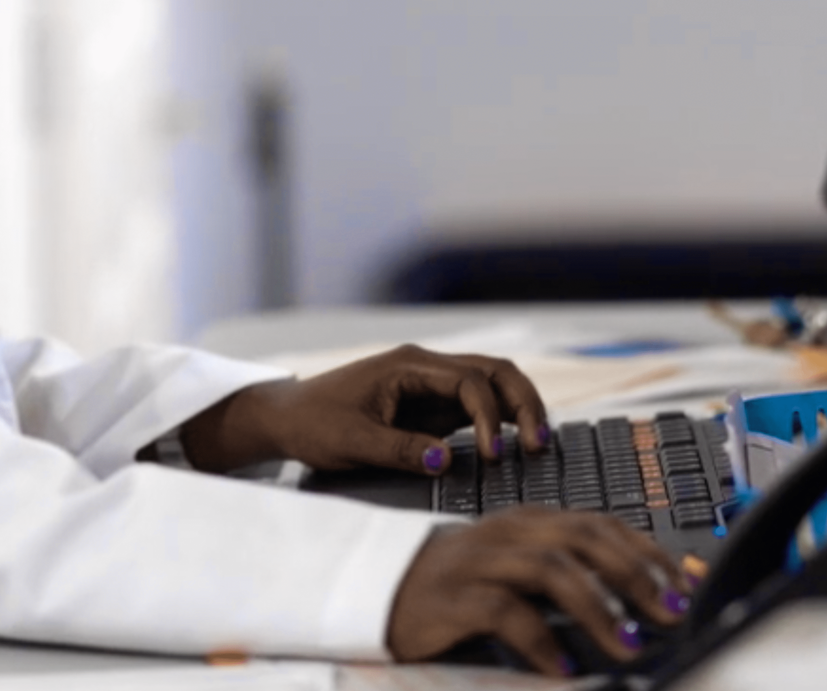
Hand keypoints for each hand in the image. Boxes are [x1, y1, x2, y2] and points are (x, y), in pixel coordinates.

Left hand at [175, 344, 547, 474]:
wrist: (288, 418)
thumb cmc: (314, 423)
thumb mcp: (352, 442)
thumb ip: (399, 449)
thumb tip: (445, 460)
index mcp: (409, 365)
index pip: (469, 380)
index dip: (488, 417)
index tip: (494, 457)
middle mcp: (426, 368)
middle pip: (494, 370)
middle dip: (523, 402)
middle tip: (538, 444)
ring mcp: (432, 385)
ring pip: (493, 384)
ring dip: (518, 409)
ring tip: (536, 446)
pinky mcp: (433, 407)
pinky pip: (478, 407)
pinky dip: (502, 421)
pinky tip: (516, 446)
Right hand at [386, 508, 691, 672]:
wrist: (376, 585)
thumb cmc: (456, 585)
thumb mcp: (514, 570)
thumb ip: (567, 574)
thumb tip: (640, 600)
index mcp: (527, 522)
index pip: (600, 522)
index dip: (648, 552)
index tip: (685, 585)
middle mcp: (506, 533)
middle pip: (582, 537)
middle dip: (634, 574)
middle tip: (670, 613)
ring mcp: (476, 561)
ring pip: (548, 568)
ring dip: (597, 607)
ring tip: (627, 645)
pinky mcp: (449, 597)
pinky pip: (502, 612)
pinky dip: (539, 639)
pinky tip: (562, 666)